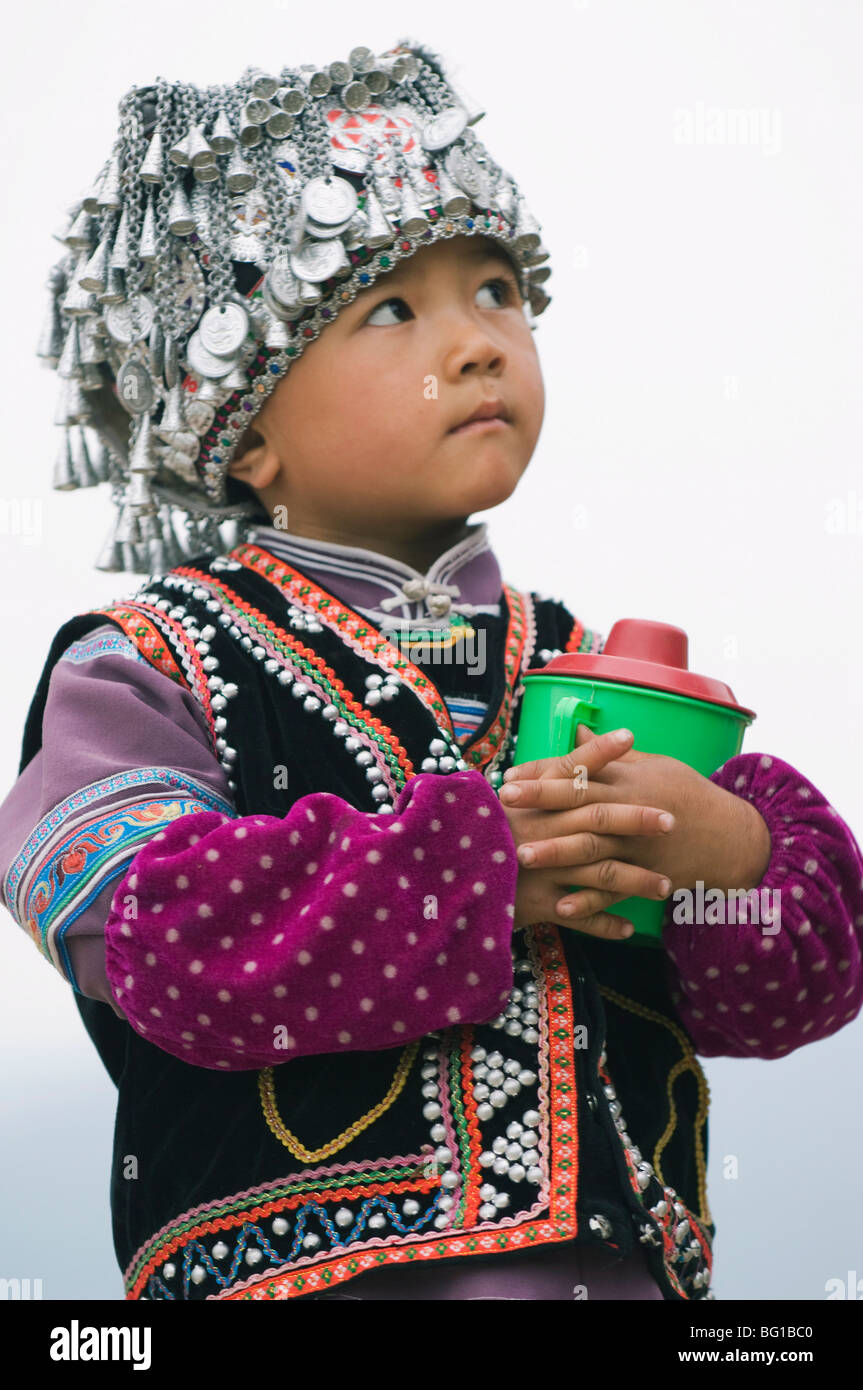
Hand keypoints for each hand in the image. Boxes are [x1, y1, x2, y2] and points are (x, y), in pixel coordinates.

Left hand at [502, 722, 771, 913]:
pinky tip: (561, 908)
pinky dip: (590, 901)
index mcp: (628, 779)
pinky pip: (615, 890)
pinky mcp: (647, 876)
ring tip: (522, 856)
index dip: (544, 773)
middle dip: (541, 802)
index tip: (510, 775)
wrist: (731, 836)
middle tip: (504, 804)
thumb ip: (610, 755)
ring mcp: (638, 846)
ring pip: (593, 848)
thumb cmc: (687, 793)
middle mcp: (630, 809)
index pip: (580, 770)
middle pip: (580, 803)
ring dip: (557, 852)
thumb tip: (577, 732)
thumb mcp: (652, 765)